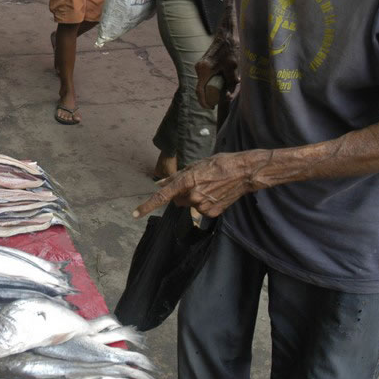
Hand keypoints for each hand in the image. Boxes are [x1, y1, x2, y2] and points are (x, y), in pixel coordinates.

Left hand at [133, 150, 267, 218]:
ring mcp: (202, 206)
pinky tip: (215, 194)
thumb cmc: (219, 164)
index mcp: (186, 181)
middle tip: (196, 183)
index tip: (135, 214)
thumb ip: (175, 176)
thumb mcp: (195, 165)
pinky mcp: (211, 213)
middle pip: (177, 200)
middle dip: (181, 194)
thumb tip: (159, 183)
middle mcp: (192, 195)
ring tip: (209, 187)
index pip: (162, 196)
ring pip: (189, 205)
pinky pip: (200, 210)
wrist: (243, 172)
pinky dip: (204, 204)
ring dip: (194, 198)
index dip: (147, 205)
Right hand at [195, 31, 239, 108]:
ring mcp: (200, 65)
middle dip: (208, 97)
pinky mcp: (203, 63)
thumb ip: (231, 82)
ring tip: (221, 94)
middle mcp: (199, 68)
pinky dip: (211, 83)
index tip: (211, 108)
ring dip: (210, 90)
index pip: (200, 91)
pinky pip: (205, 77)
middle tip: (217, 103)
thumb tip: (229, 95)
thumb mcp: (233, 67)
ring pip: (203, 83)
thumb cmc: (231, 49)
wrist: (227, 34)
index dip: (204, 102)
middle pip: (200, 88)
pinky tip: (220, 85)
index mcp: (204, 70)